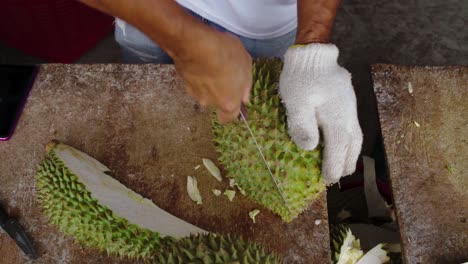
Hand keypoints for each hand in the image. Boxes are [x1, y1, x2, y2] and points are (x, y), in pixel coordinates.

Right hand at [173, 30, 251, 122]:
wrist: (197, 44)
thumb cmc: (226, 54)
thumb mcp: (246, 65)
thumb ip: (246, 85)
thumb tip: (244, 97)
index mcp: (228, 102)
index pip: (227, 118)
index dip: (230, 111)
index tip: (233, 101)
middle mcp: (210, 102)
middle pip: (215, 102)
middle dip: (218, 91)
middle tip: (223, 74)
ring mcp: (194, 93)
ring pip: (203, 91)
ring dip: (207, 82)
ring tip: (210, 64)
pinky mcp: (183, 81)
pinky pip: (193, 81)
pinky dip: (197, 74)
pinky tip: (200, 60)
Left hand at [279, 44, 362, 183]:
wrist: (313, 54)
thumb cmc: (301, 79)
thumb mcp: (296, 102)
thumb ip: (302, 125)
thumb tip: (310, 147)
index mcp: (336, 117)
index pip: (337, 148)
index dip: (333, 165)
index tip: (328, 179)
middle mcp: (348, 114)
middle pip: (351, 145)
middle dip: (345, 162)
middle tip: (338, 177)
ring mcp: (350, 107)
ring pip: (355, 136)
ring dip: (351, 153)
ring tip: (344, 165)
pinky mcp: (347, 101)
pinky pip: (353, 126)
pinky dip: (350, 140)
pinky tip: (343, 142)